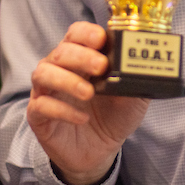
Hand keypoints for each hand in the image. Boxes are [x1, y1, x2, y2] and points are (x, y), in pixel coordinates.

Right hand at [28, 21, 149, 184]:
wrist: (102, 151)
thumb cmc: (115, 115)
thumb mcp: (133, 96)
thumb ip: (137, 78)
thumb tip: (146, 62)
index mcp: (81, 57)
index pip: (76, 34)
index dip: (86, 33)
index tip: (101, 39)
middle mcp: (59, 69)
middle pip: (60, 51)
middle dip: (81, 56)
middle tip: (101, 66)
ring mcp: (46, 91)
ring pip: (43, 74)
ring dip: (67, 80)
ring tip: (88, 93)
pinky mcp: (38, 115)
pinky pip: (40, 106)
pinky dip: (61, 110)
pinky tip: (82, 118)